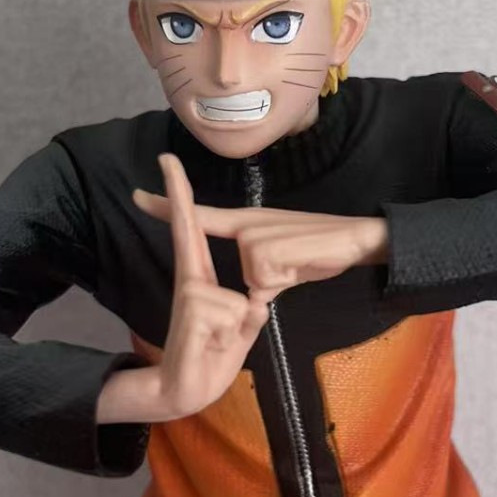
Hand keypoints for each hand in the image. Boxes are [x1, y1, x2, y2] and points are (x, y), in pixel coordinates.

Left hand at [132, 184, 388, 300]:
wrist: (358, 237)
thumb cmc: (325, 251)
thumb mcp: (285, 267)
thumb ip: (263, 278)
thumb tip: (252, 298)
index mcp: (248, 225)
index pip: (201, 216)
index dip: (168, 206)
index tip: (138, 197)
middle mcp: (248, 224)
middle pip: (238, 271)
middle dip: (260, 282)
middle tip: (282, 261)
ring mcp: (255, 234)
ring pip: (250, 282)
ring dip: (276, 286)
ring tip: (299, 267)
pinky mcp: (265, 248)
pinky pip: (263, 285)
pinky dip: (284, 285)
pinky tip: (301, 267)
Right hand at [149, 153, 269, 419]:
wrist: (181, 394)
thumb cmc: (210, 363)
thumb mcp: (240, 334)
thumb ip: (248, 317)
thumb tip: (255, 301)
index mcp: (202, 282)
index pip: (195, 232)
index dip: (183, 199)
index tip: (169, 165)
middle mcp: (191, 283)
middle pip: (187, 230)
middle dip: (178, 194)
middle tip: (166, 155)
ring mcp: (190, 296)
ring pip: (236, 297)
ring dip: (238, 327)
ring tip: (218, 343)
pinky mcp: (192, 312)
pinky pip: (234, 313)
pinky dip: (234, 335)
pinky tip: (213, 346)